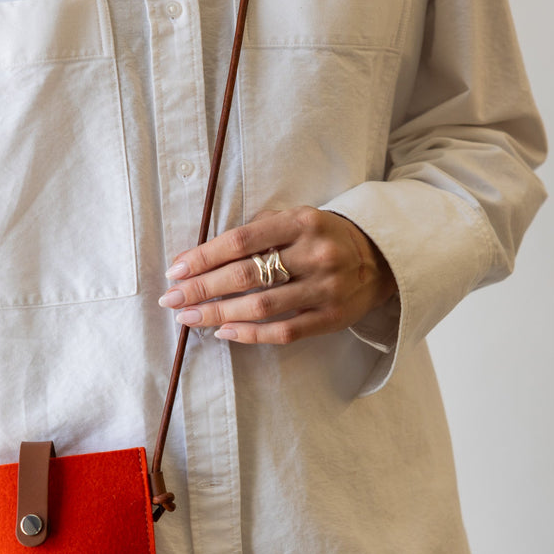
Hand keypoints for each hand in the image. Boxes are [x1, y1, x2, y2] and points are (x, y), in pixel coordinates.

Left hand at [158, 207, 396, 344]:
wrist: (381, 258)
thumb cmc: (323, 236)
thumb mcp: (297, 219)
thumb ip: (258, 230)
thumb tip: (201, 256)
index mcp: (302, 222)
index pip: (242, 240)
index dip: (204, 256)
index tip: (176, 269)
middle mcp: (315, 253)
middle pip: (246, 274)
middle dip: (202, 288)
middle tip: (171, 299)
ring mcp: (326, 288)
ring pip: (261, 306)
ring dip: (218, 313)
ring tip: (188, 317)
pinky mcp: (331, 318)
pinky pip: (283, 331)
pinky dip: (249, 334)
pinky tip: (223, 332)